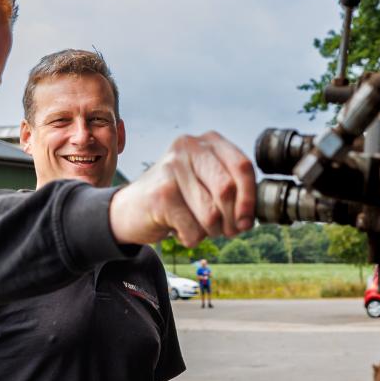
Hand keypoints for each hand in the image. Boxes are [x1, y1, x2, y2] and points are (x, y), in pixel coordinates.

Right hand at [109, 132, 255, 246]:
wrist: (129, 210)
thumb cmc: (175, 199)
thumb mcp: (205, 183)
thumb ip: (231, 190)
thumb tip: (250, 218)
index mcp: (207, 142)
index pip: (242, 166)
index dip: (250, 199)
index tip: (247, 222)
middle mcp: (189, 148)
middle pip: (228, 190)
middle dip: (232, 220)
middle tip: (226, 231)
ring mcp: (172, 169)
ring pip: (211, 214)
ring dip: (211, 232)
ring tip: (198, 228)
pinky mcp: (161, 195)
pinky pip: (193, 229)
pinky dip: (191, 238)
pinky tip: (178, 229)